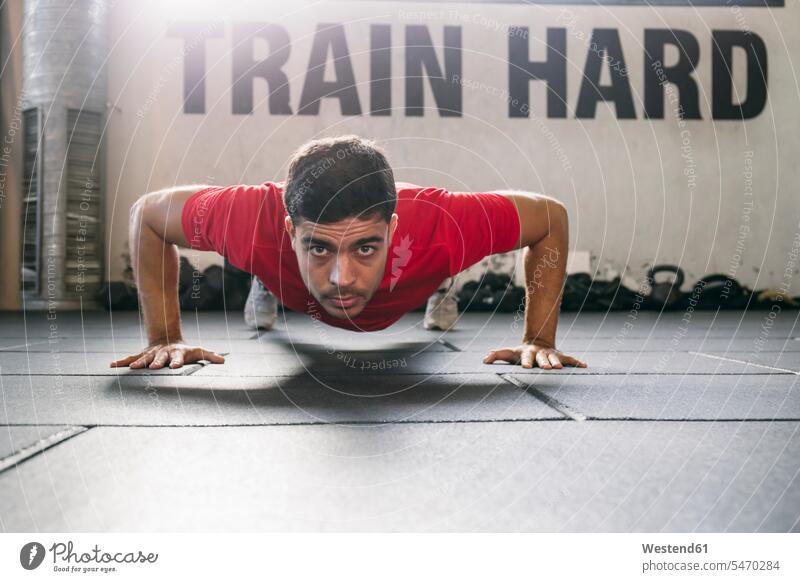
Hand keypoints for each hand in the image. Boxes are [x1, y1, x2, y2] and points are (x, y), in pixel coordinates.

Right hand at [110, 342, 225, 369]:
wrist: (168, 339)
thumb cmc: (185, 351)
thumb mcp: (198, 351)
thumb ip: (210, 355)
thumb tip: (223, 360)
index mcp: (177, 353)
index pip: (178, 358)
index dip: (177, 362)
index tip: (175, 367)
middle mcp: (163, 353)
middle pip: (160, 358)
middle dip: (156, 362)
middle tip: (153, 367)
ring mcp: (151, 354)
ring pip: (144, 358)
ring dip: (138, 362)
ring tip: (131, 367)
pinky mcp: (142, 355)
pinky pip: (130, 357)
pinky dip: (121, 361)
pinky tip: (111, 365)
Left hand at [483, 343, 586, 369]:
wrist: (537, 343)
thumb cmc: (520, 353)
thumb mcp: (509, 353)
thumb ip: (497, 355)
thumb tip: (484, 359)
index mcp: (527, 353)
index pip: (526, 357)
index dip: (526, 361)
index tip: (526, 367)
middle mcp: (540, 354)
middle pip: (542, 358)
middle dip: (544, 362)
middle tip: (547, 367)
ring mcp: (551, 355)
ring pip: (555, 358)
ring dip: (558, 363)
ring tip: (560, 367)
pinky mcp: (560, 356)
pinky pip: (570, 359)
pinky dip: (577, 362)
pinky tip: (585, 366)